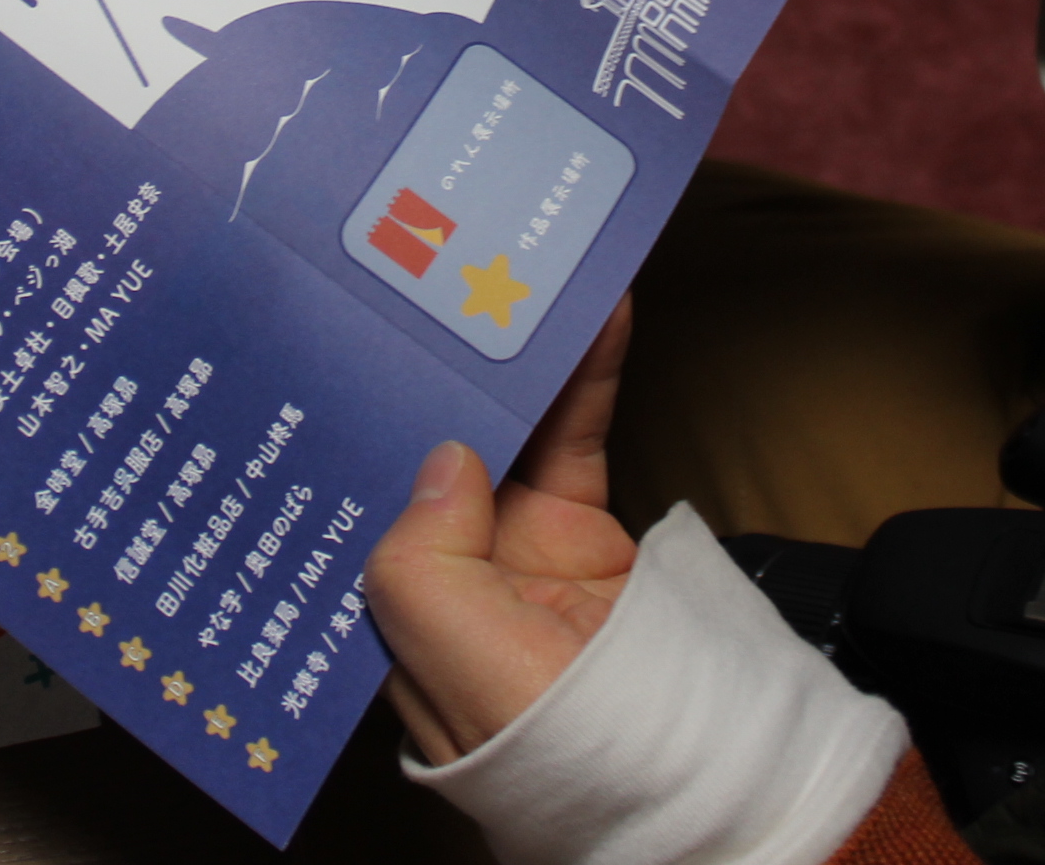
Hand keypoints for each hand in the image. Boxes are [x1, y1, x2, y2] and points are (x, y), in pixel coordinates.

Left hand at [365, 300, 635, 766]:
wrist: (697, 777)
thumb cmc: (562, 749)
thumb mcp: (465, 666)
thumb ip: (424, 566)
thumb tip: (439, 461)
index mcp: (387, 616)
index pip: (352, 501)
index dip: (349, 421)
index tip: (346, 337)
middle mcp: (439, 575)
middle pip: (420, 446)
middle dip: (425, 365)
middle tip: (423, 271)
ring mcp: (510, 549)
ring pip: (501, 427)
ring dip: (512, 352)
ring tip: (514, 266)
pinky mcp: (578, 530)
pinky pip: (577, 434)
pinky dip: (588, 373)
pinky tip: (597, 313)